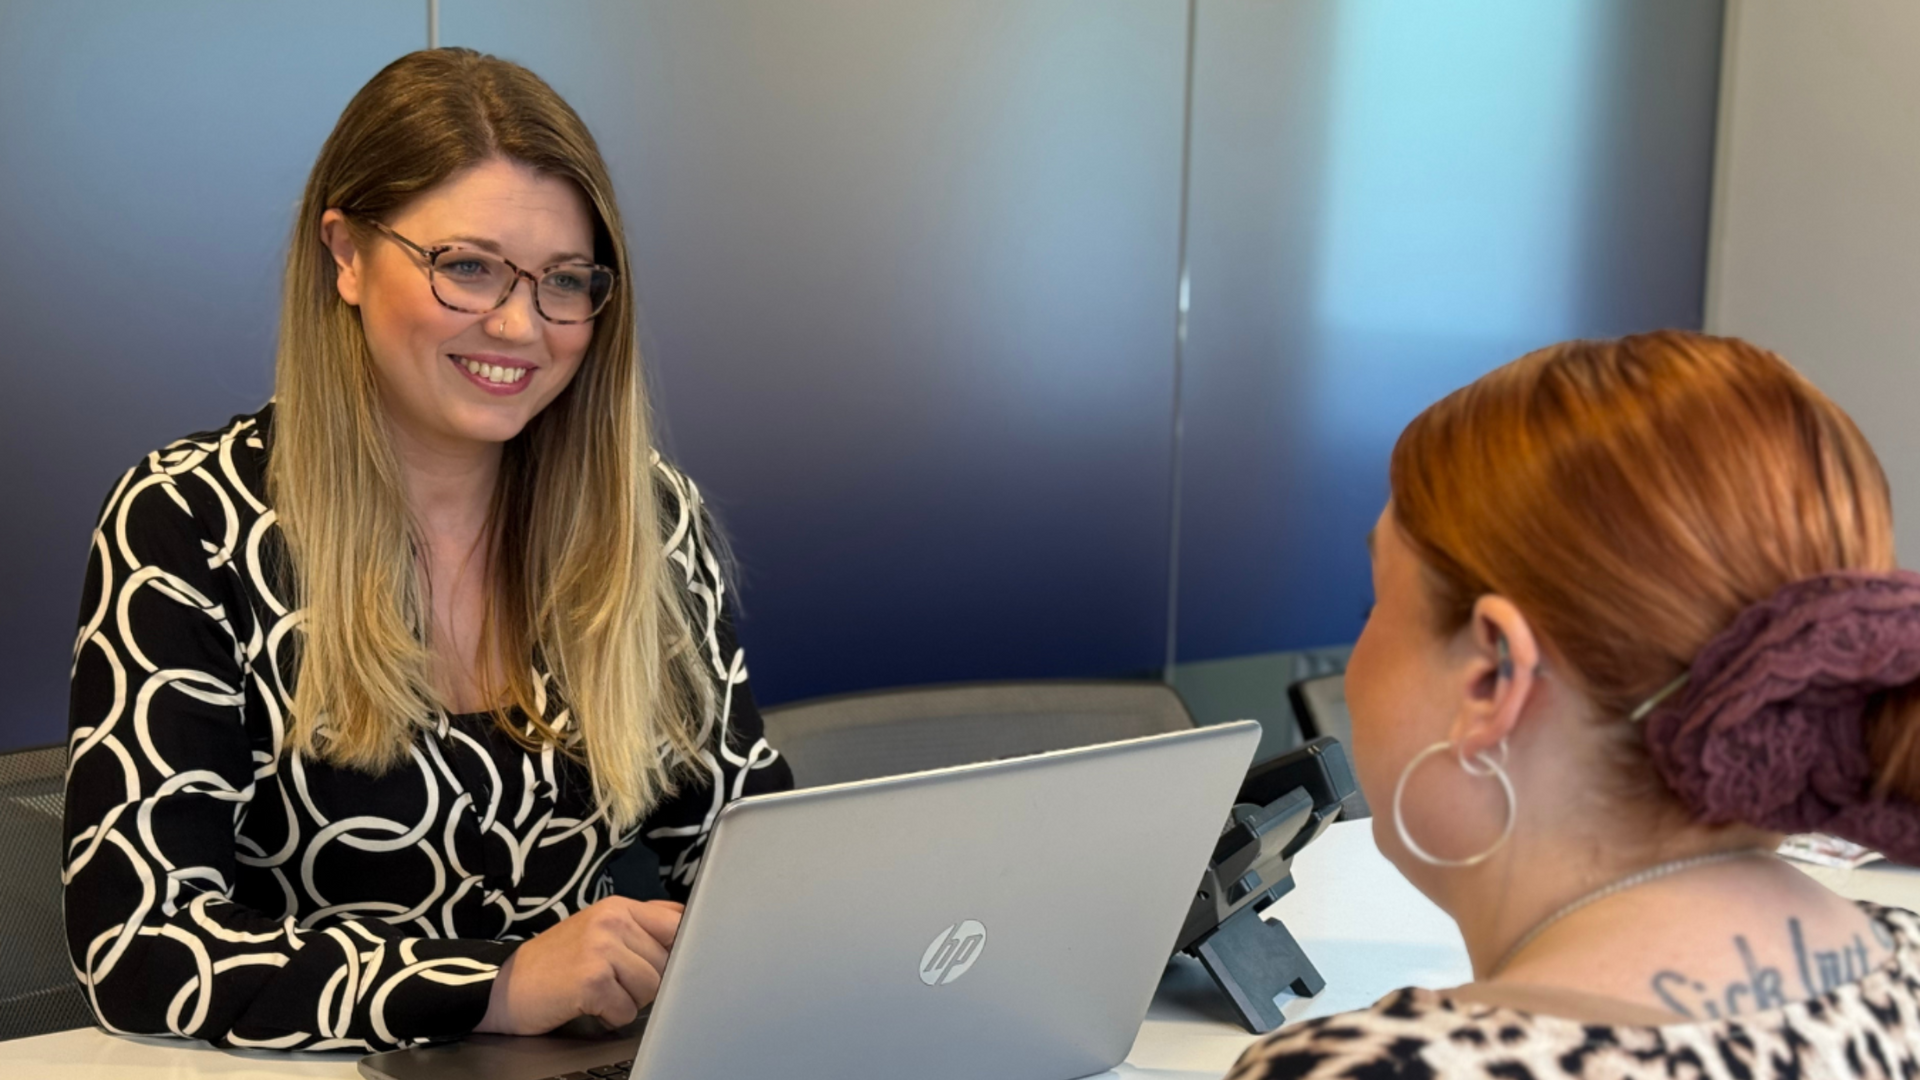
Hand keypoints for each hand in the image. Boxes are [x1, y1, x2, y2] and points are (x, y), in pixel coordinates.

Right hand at [475, 897, 684, 1034]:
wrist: (506, 987)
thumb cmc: (557, 963)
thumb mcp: (599, 930)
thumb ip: (642, 923)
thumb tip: (687, 920)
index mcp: (618, 907)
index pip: (677, 923)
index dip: (680, 950)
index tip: (669, 963)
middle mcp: (612, 921)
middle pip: (667, 962)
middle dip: (648, 982)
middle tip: (614, 982)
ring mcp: (601, 949)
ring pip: (652, 988)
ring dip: (629, 1001)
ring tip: (601, 992)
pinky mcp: (592, 980)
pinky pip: (628, 1011)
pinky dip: (611, 1017)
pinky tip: (590, 1005)